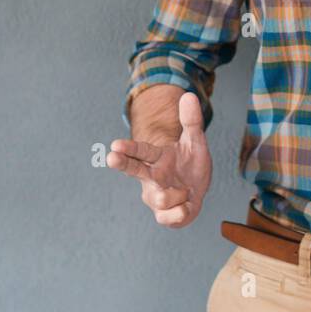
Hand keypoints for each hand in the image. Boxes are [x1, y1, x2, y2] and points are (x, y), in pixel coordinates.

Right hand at [108, 92, 211, 228]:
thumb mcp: (196, 141)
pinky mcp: (163, 215)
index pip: (141, 151)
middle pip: (133, 170)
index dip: (129, 148)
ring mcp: (155, 197)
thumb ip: (191, 121)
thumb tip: (189, 95)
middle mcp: (151, 177)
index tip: (115, 144)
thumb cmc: (190, 164)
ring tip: (186, 190)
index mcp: (157, 158)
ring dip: (179, 194)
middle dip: (123, 164)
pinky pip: (172, 216)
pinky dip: (183, 211)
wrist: (198, 189)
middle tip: (112, 157)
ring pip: (161, 197)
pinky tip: (186, 205)